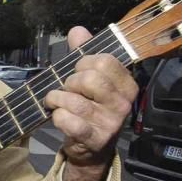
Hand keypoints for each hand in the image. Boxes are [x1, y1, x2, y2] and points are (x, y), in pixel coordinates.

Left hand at [44, 26, 137, 180]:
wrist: (91, 150)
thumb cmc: (91, 108)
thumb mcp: (90, 79)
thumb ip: (84, 53)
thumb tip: (77, 31)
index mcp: (126, 85)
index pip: (105, 61)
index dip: (83, 62)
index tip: (77, 70)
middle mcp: (123, 104)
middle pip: (90, 78)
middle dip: (70, 81)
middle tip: (67, 89)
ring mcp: (110, 123)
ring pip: (75, 100)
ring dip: (57, 98)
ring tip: (55, 102)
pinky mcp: (94, 139)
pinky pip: (69, 121)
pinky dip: (57, 116)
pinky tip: (58, 116)